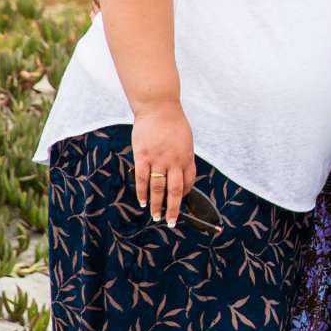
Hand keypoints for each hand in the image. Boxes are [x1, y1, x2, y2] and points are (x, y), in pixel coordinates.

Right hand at [132, 106, 197, 226]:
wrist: (159, 107)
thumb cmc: (173, 123)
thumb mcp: (185, 140)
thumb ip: (183, 157)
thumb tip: (180, 172)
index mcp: (187, 157)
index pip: (189, 182)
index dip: (185, 194)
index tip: (180, 201)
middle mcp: (174, 161)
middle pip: (175, 191)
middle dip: (173, 209)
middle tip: (171, 222)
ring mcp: (158, 160)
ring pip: (158, 188)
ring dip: (157, 205)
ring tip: (156, 216)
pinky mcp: (143, 157)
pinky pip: (142, 179)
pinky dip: (142, 192)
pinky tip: (143, 201)